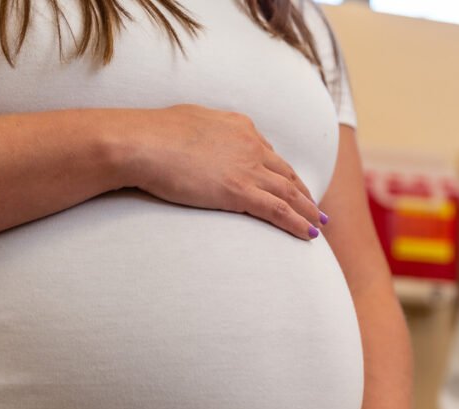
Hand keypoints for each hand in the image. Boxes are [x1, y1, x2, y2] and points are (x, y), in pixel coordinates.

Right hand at [124, 105, 326, 239]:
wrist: (140, 142)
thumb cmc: (150, 133)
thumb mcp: (187, 123)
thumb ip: (205, 133)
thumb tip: (201, 141)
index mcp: (239, 127)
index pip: (268, 153)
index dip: (283, 173)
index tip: (291, 186)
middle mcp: (251, 144)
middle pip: (286, 174)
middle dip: (304, 193)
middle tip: (315, 208)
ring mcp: (248, 168)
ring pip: (290, 193)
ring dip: (308, 211)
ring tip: (318, 225)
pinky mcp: (240, 191)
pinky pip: (279, 210)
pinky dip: (298, 223)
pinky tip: (309, 235)